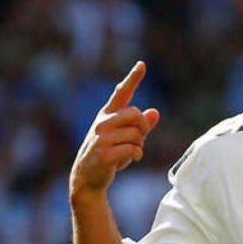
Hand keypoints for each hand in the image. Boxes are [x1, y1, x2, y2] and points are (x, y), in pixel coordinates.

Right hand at [70, 61, 160, 197]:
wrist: (87, 179)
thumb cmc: (108, 155)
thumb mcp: (124, 139)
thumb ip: (140, 126)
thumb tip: (155, 112)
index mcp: (107, 115)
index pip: (121, 93)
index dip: (132, 78)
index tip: (142, 64)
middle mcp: (102, 123)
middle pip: (136, 114)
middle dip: (143, 128)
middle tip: (140, 139)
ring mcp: (101, 138)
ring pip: (136, 134)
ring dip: (139, 146)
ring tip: (129, 153)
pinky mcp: (103, 153)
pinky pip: (133, 149)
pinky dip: (136, 155)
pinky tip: (128, 160)